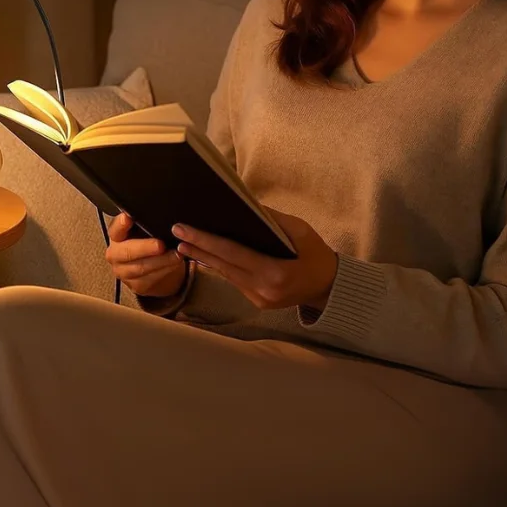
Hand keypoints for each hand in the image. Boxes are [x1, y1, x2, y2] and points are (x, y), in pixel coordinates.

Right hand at [105, 212, 188, 298]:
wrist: (155, 268)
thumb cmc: (149, 243)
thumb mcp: (147, 230)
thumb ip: (147, 223)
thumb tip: (159, 215)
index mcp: (116, 236)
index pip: (115, 228)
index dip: (120, 224)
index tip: (128, 218)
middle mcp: (116, 254)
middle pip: (127, 252)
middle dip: (145, 247)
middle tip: (160, 244)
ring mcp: (124, 272)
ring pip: (141, 268)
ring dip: (161, 261)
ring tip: (176, 255)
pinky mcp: (136, 286)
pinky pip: (151, 279)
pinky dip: (164, 271)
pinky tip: (174, 264)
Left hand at [173, 207, 338, 312]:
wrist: (330, 286)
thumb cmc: (316, 253)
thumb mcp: (300, 230)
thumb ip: (271, 219)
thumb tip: (243, 204)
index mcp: (274, 272)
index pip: (232, 253)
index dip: (206, 240)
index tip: (185, 230)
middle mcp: (263, 289)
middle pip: (223, 265)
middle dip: (197, 247)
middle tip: (177, 232)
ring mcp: (259, 299)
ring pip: (226, 274)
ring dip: (204, 258)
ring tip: (184, 243)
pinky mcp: (257, 302)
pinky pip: (234, 280)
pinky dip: (221, 266)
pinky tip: (206, 255)